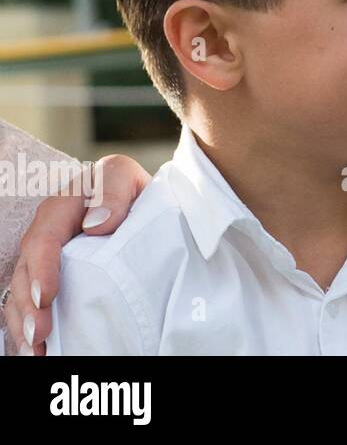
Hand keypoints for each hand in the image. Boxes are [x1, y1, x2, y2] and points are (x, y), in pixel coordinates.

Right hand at [4, 154, 150, 354]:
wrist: (142, 198)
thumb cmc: (132, 188)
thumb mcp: (123, 176)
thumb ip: (111, 190)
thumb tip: (97, 224)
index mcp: (61, 207)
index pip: (43, 239)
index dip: (42, 269)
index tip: (47, 296)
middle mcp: (46, 234)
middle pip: (27, 272)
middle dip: (29, 306)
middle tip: (40, 334)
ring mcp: (47, 257)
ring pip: (23, 292)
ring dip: (25, 322)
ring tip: (36, 350)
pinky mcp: (52, 275)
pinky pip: (31, 301)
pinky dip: (29, 325)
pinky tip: (37, 349)